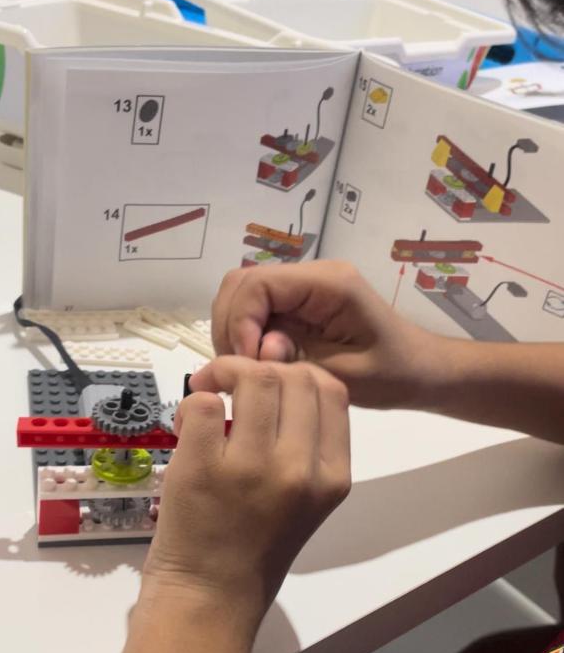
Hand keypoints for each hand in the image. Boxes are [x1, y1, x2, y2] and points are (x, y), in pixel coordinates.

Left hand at [143, 357, 350, 627]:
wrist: (211, 598)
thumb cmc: (255, 550)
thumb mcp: (305, 502)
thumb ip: (304, 447)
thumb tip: (274, 382)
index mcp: (332, 476)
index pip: (331, 389)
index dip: (297, 373)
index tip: (268, 389)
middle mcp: (300, 469)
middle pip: (292, 375)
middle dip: (257, 368)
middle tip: (229, 387)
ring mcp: (251, 468)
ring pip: (252, 378)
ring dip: (223, 375)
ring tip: (206, 400)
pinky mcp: (203, 469)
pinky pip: (203, 403)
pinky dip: (192, 403)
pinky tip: (186, 429)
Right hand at [210, 260, 445, 408]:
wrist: (421, 370)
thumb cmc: (393, 374)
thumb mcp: (346, 375)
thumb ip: (297, 360)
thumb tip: (257, 353)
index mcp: (328, 284)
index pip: (257, 285)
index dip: (240, 322)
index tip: (247, 363)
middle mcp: (312, 276)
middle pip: (241, 284)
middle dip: (231, 327)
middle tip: (240, 370)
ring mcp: (303, 288)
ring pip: (243, 297)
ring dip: (236, 332)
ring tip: (250, 371)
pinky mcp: (299, 305)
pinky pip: (257, 312)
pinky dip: (247, 337)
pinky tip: (260, 366)